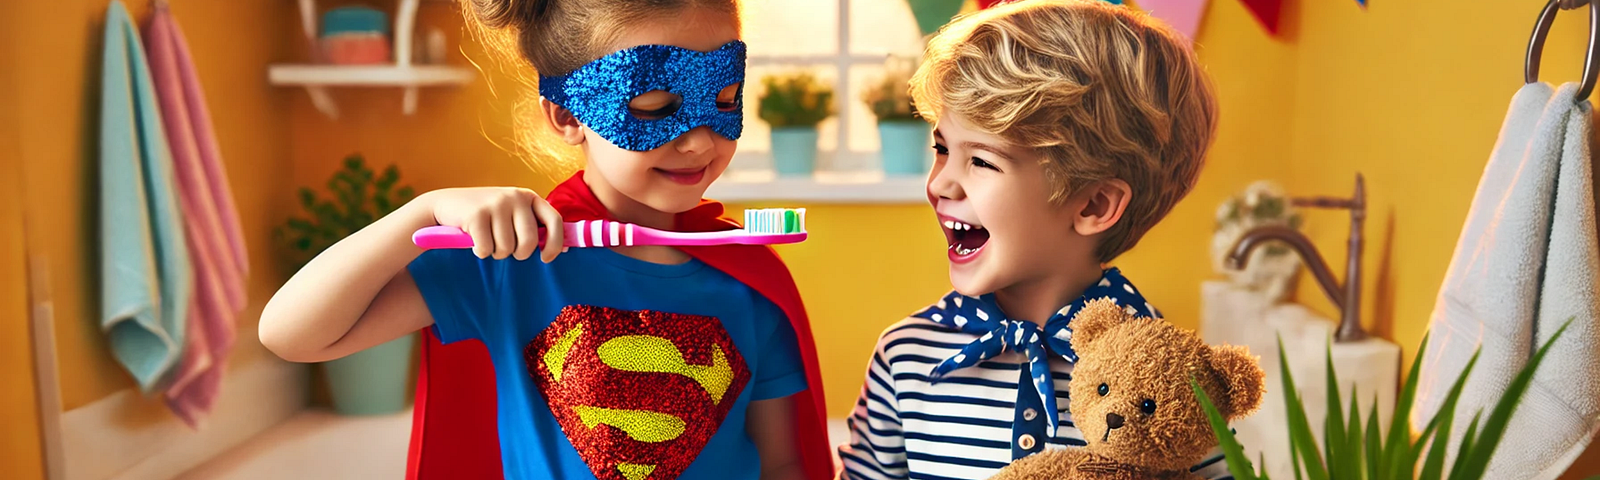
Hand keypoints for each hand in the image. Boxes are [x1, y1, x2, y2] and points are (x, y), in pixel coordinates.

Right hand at [423, 187, 564, 261]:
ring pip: (506, 248)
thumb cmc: (487, 216)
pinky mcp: (477, 214)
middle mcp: (515, 197)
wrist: (447, 205)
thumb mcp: (513, 215)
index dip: (555, 244)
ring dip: (496, 252)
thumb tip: (565, 250)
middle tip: (506, 249)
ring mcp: (496, 203)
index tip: (545, 258)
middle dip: (518, 253)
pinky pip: (486, 248)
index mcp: (529, 197)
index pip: (555, 221)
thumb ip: (535, 227)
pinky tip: (474, 240)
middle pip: (529, 242)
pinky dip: (480, 252)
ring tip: (487, 240)